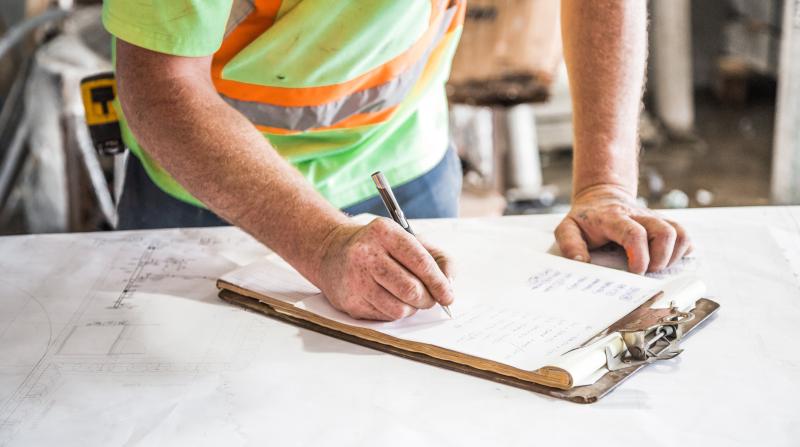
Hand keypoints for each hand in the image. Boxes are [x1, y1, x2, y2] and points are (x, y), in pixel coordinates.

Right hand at [315, 218, 454, 320]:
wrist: (332, 252)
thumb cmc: (379, 247)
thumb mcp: (409, 240)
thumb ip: (437, 258)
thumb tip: (450, 284)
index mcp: (385, 232)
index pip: (420, 262)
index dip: (439, 283)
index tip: (448, 295)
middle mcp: (366, 253)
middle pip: (411, 289)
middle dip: (427, 299)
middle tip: (430, 299)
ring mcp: (355, 279)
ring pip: (399, 309)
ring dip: (412, 308)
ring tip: (408, 298)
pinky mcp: (349, 301)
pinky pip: (384, 317)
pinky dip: (394, 312)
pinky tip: (388, 298)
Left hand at [554, 185, 691, 273]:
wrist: (601, 196)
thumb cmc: (586, 218)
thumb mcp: (567, 228)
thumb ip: (570, 245)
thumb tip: (581, 263)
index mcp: (614, 218)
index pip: (634, 233)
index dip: (640, 256)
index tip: (636, 271)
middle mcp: (639, 216)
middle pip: (665, 231)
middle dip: (661, 259)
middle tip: (646, 272)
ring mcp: (654, 219)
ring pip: (680, 233)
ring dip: (673, 256)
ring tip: (656, 267)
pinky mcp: (664, 224)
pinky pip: (684, 236)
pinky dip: (681, 251)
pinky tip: (666, 260)